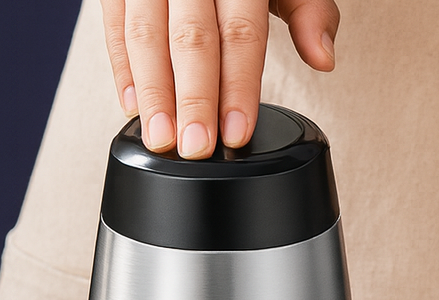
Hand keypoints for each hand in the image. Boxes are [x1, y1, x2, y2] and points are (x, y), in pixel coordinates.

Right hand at [99, 0, 338, 157]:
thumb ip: (308, 11)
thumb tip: (323, 57)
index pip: (240, 32)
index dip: (238, 85)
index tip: (235, 131)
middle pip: (191, 38)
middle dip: (192, 98)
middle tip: (195, 146)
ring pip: (145, 34)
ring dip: (152, 93)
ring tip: (160, 139)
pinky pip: (114, 25)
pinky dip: (122, 69)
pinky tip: (132, 108)